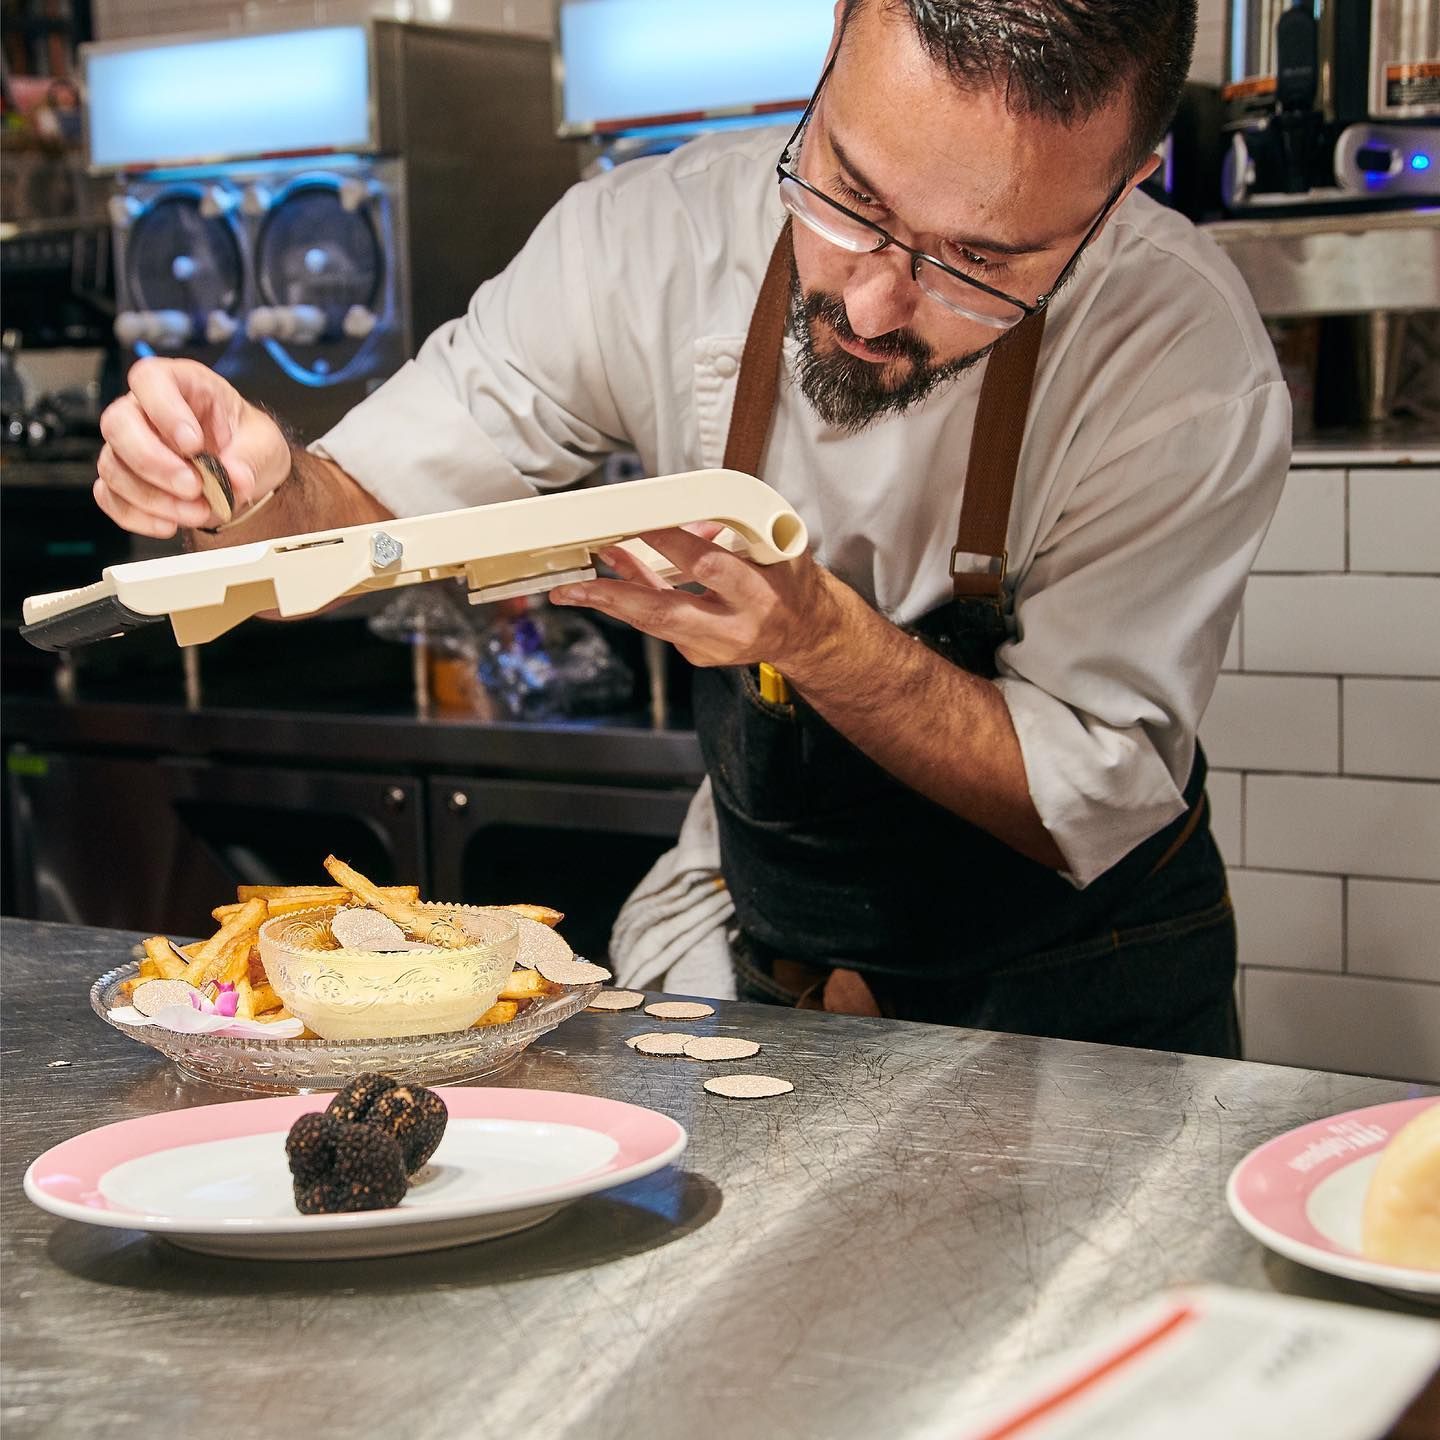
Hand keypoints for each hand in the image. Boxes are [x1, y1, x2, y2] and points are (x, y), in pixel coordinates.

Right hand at [95, 357, 291, 537]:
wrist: (243, 477)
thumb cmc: (247, 444)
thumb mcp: (264, 444)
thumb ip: (251, 458)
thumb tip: (235, 479)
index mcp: (182, 385)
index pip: (150, 379)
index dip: (164, 409)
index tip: (193, 444)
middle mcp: (145, 410)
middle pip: (117, 423)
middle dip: (153, 462)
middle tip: (193, 486)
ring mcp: (128, 446)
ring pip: (112, 466)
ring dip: (153, 497)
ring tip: (197, 510)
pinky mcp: (123, 480)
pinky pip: (110, 497)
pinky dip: (137, 516)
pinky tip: (169, 523)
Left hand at [550, 526, 838, 676]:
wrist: (807, 634)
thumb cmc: (791, 582)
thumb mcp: (777, 548)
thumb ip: (733, 531)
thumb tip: (685, 517)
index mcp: (760, 596)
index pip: (708, 567)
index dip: (671, 543)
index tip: (639, 522)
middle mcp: (733, 628)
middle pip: (665, 613)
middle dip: (616, 596)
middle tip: (577, 586)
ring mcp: (713, 647)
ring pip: (653, 623)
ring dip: (610, 602)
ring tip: (571, 589)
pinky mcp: (698, 655)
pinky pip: (658, 623)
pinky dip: (634, 599)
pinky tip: (610, 582)